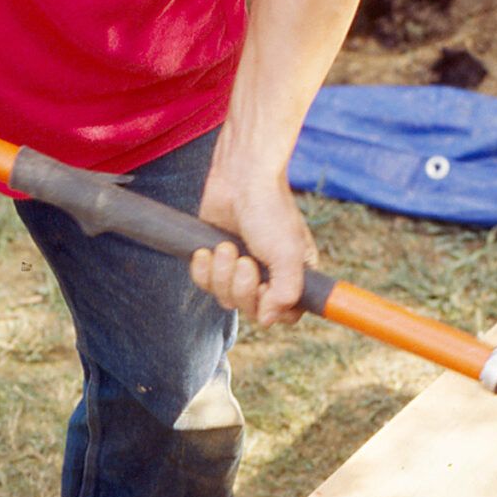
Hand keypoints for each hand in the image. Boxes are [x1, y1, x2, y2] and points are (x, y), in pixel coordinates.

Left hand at [189, 160, 316, 327]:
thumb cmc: (270, 210)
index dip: (269, 307)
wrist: (240, 177)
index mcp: (294, 275)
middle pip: (250, 309)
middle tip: (243, 259)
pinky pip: (204, 283)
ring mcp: (240, 269)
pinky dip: (202, 269)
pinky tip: (206, 250)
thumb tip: (268, 319)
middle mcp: (268, 276)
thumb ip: (286, 292)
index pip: (285, 315)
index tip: (264, 287)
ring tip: (225, 246)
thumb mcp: (288, 254)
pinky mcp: (216, 260)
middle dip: (241, 286)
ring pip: (225, 298)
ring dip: (221, 274)